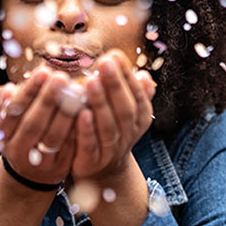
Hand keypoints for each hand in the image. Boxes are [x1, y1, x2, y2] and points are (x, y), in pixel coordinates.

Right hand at [0, 66, 78, 185]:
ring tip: (77, 91)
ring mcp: (38, 163)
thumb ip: (4, 101)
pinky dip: (78, 128)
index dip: (28, 91)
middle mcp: (16, 150)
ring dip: (66, 113)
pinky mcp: (59, 168)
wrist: (30, 168)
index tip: (44, 71)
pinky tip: (86, 110)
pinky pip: (70, 147)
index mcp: (1, 134)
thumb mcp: (5, 116)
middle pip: (33, 124)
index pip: (14, 110)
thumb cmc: (19, 128)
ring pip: (53, 137)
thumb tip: (8, 90)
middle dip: (48, 99)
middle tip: (61, 77)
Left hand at [70, 50, 155, 181]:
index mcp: (139, 119)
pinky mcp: (92, 162)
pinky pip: (90, 145)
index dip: (127, 76)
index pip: (137, 95)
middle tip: (104, 62)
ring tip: (90, 81)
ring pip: (108, 126)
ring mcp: (111, 150)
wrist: (100, 171)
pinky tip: (81, 113)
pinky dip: (87, 129)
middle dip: (115, 85)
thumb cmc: (109, 130)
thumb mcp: (124, 112)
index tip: (115, 55)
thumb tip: (144, 75)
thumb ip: (133, 93)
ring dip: (100, 103)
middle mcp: (128, 135)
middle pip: (125, 109)